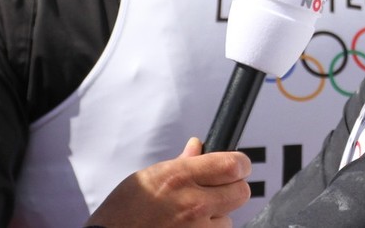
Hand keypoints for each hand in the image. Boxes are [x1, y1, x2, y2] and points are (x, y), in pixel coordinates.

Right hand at [84, 137, 250, 226]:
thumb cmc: (122, 213)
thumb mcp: (148, 177)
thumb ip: (181, 163)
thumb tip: (198, 146)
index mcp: (180, 178)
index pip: (233, 165)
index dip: (240, 164)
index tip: (238, 165)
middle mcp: (192, 204)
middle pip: (241, 192)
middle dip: (233, 189)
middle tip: (218, 189)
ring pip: (229, 218)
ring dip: (217, 215)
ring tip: (191, 215)